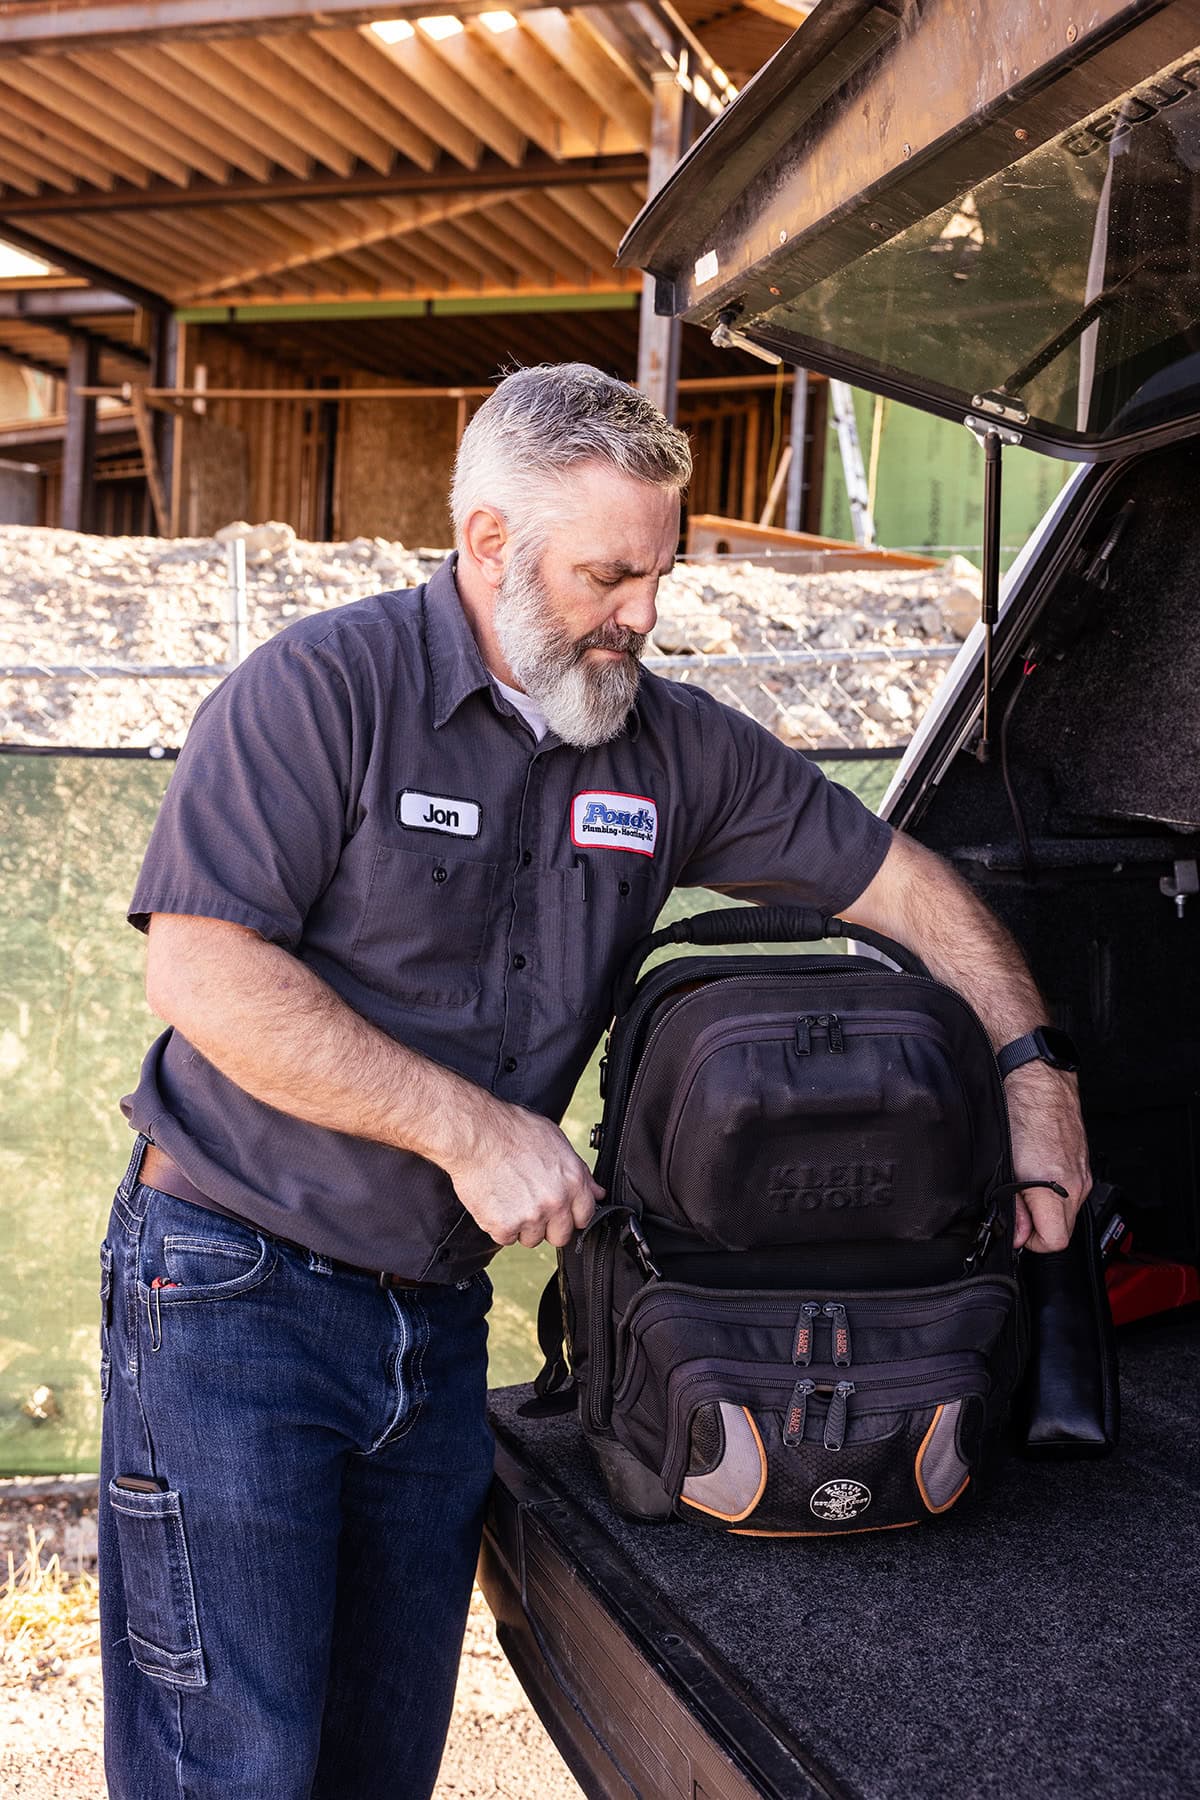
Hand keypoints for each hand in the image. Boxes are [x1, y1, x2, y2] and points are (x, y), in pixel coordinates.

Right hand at [445, 1097, 603, 1249]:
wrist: (477, 1135)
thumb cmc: (512, 1131)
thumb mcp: (556, 1141)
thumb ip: (579, 1171)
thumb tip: (596, 1191)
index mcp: (572, 1182)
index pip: (584, 1217)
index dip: (571, 1214)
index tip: (560, 1210)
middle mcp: (555, 1202)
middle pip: (560, 1236)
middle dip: (548, 1225)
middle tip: (531, 1206)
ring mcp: (530, 1217)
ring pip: (532, 1239)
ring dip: (522, 1226)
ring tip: (510, 1199)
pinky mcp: (504, 1226)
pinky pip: (506, 1238)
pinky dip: (499, 1225)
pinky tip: (496, 1203)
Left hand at [1004, 1063, 1091, 1252]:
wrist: (1036, 1075)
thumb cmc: (1018, 1109)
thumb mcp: (1005, 1165)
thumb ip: (1012, 1206)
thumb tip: (1019, 1234)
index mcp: (1058, 1187)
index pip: (1055, 1241)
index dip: (1031, 1241)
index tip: (1016, 1229)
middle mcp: (1077, 1183)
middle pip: (1064, 1229)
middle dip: (1038, 1226)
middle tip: (1014, 1205)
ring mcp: (1083, 1172)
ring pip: (1067, 1210)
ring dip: (1045, 1207)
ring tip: (1021, 1184)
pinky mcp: (1082, 1161)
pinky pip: (1070, 1190)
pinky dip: (1052, 1190)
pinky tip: (1033, 1171)